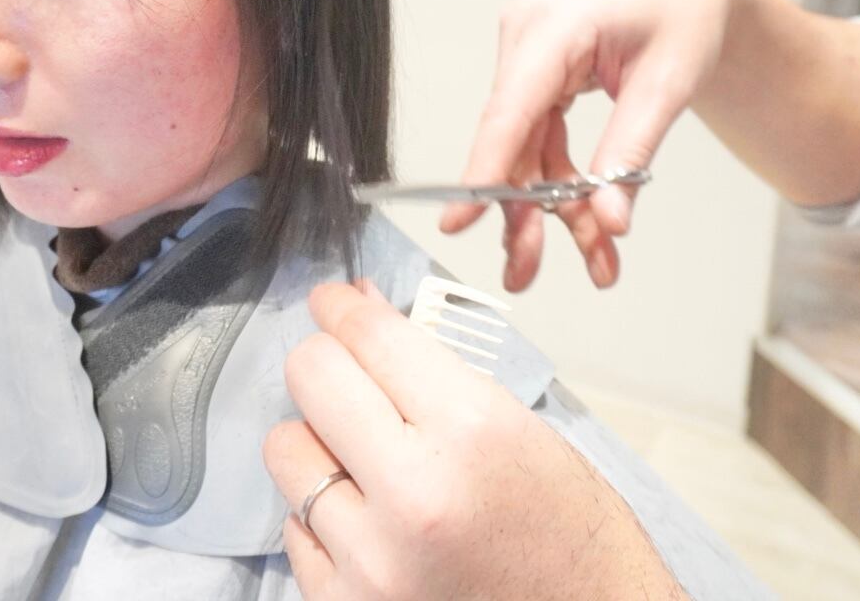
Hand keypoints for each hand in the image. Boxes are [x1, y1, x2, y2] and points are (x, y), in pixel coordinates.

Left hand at [263, 281, 683, 599]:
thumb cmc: (572, 539)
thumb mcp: (520, 430)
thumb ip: (432, 371)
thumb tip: (360, 312)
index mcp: (472, 431)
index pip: (368, 335)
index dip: (342, 307)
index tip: (333, 301)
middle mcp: (415, 494)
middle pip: (311, 377)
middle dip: (326, 364)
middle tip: (345, 371)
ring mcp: (372, 558)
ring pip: (287, 450)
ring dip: (319, 442)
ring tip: (367, 461)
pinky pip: (295, 527)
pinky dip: (322, 514)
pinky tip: (370, 519)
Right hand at [439, 0, 739, 290]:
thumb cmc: (682, 15)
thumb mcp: (668, 85)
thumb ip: (630, 152)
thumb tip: (609, 219)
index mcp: (554, 26)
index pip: (509, 110)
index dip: (483, 171)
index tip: (459, 219)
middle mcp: (526, 40)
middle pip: (513, 143)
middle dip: (526, 213)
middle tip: (527, 271)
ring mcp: (527, 61)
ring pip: (527, 154)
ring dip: (554, 210)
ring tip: (592, 260)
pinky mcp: (536, 80)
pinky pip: (541, 144)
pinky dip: (565, 186)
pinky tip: (589, 226)